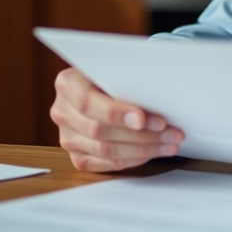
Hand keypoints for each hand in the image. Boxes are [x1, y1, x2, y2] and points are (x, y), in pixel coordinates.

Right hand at [51, 67, 185, 171]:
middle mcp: (62, 112)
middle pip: (99, 130)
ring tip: (169, 143)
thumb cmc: (110, 74)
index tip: (142, 119)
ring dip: (142, 149)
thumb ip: (127, 80)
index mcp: (67, 84)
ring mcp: (68, 136)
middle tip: (170, 132)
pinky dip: (132, 159)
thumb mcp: (114, 68)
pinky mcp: (77, 155)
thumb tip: (157, 96)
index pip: (88, 102)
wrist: (97, 84)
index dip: (116, 113)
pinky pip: (105, 164)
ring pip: (105, 151)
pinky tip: (152, 152)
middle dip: (140, 134)